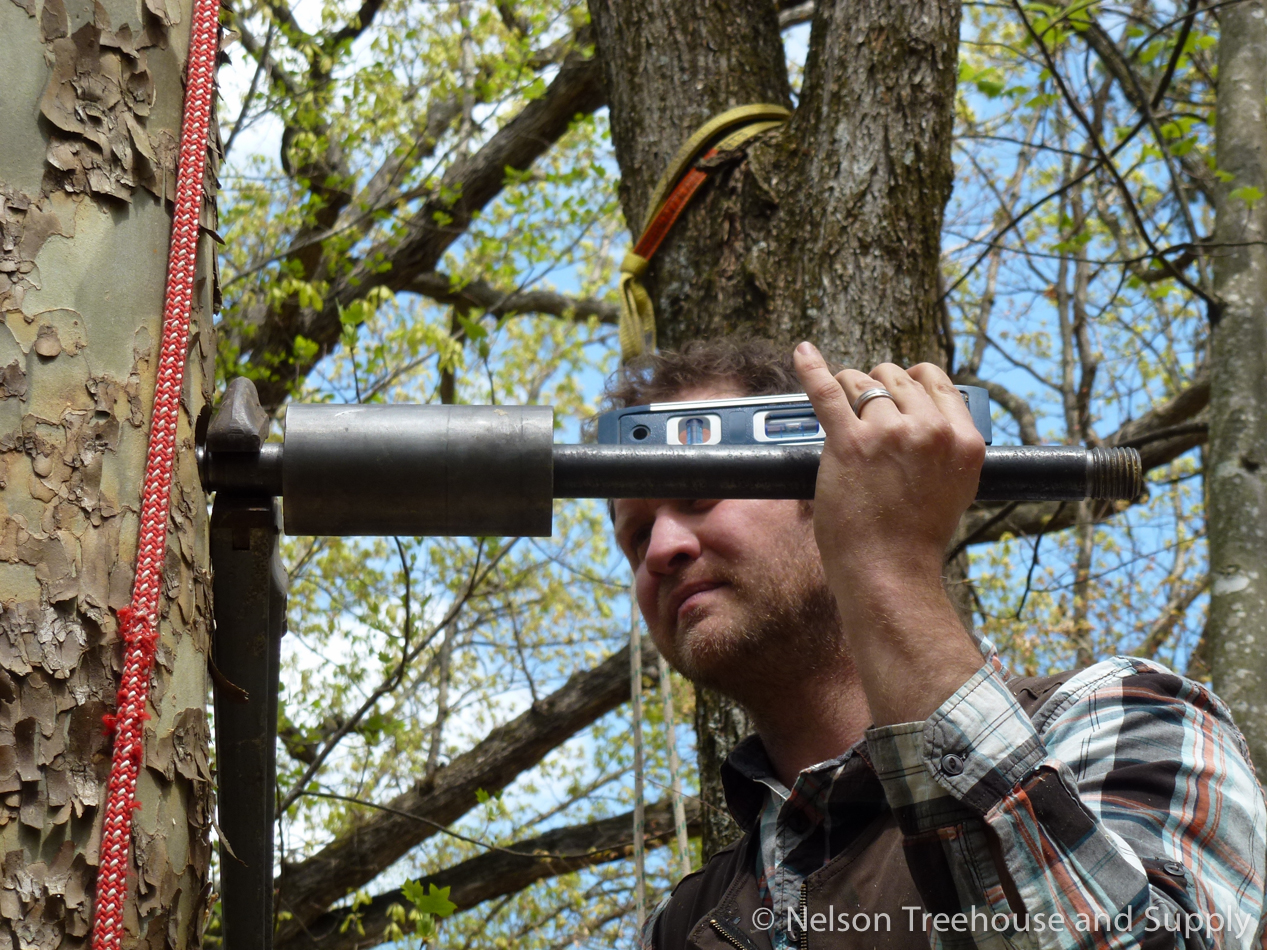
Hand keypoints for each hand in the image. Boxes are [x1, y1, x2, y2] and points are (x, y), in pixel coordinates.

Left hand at [792, 342, 985, 723]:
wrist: (890, 574)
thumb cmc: (914, 538)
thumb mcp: (955, 486)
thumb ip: (945, 447)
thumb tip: (926, 413)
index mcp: (963, 439)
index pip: (935, 380)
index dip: (909, 384)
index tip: (895, 396)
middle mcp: (930, 429)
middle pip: (896, 377)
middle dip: (877, 389)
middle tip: (864, 417)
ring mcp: (889, 433)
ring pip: (861, 383)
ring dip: (848, 393)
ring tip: (842, 417)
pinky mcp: (849, 442)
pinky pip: (827, 391)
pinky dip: (812, 369)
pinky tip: (802, 353)